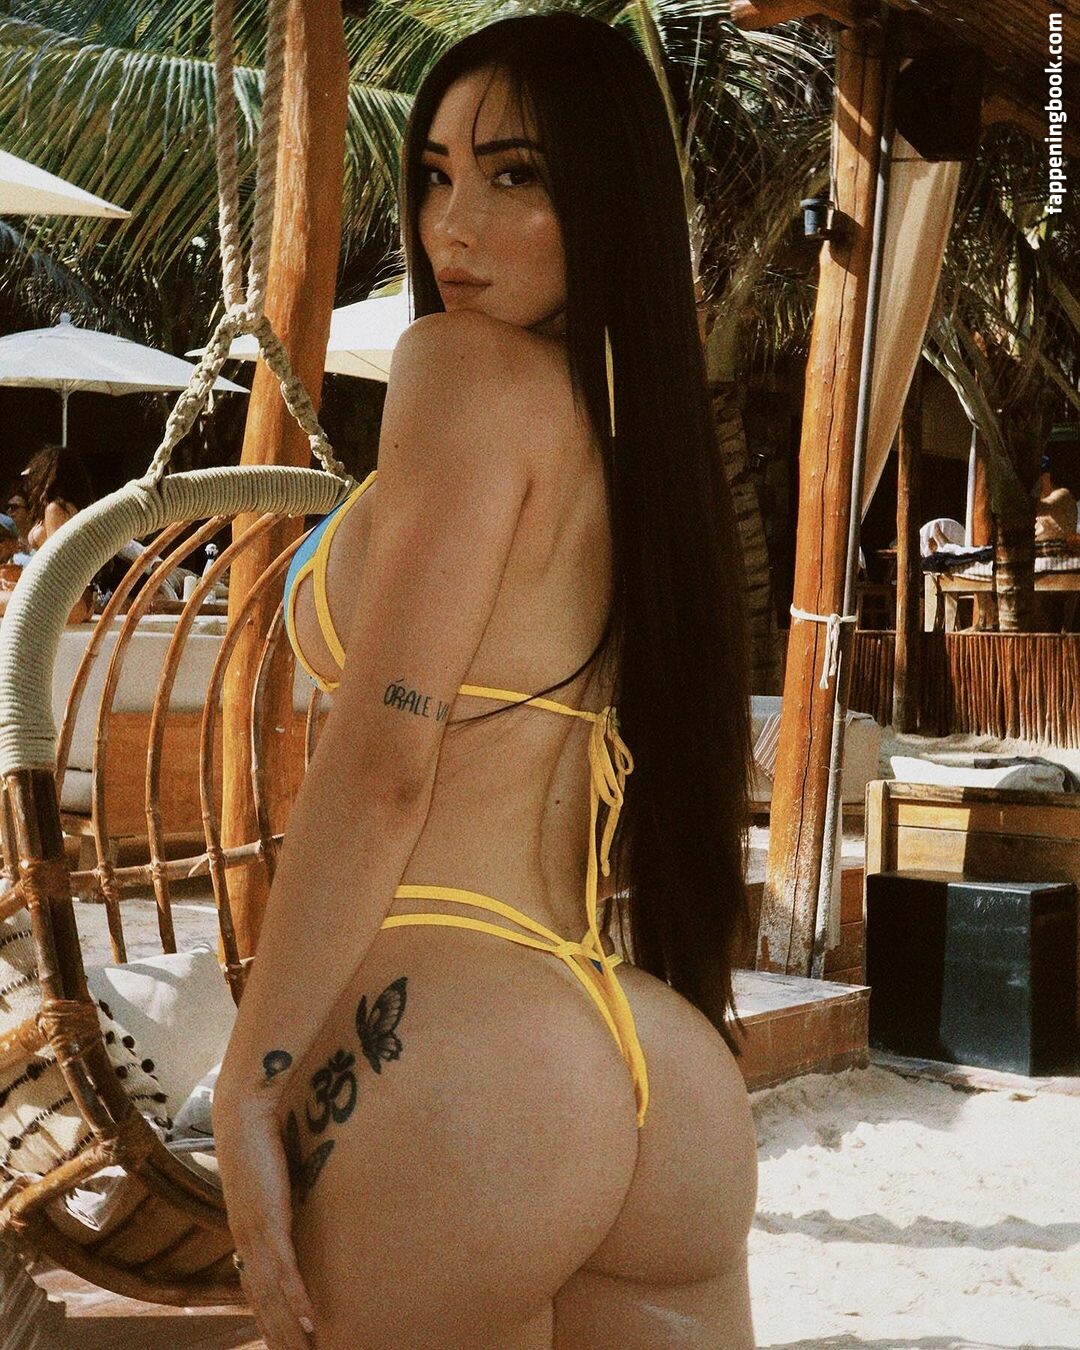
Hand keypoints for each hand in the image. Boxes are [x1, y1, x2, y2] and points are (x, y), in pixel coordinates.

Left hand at [213, 1092, 316, 1348]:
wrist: (244, 1112)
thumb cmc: (258, 1135)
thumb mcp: (269, 1173)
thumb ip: (279, 1191)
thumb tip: (296, 1193)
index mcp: (246, 1232)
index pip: (257, 1290)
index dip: (271, 1320)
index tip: (287, 1342)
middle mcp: (247, 1242)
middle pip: (264, 1305)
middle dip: (281, 1336)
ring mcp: (256, 1235)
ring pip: (274, 1297)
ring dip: (291, 1330)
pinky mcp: (269, 1222)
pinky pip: (286, 1271)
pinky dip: (298, 1300)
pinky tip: (311, 1321)